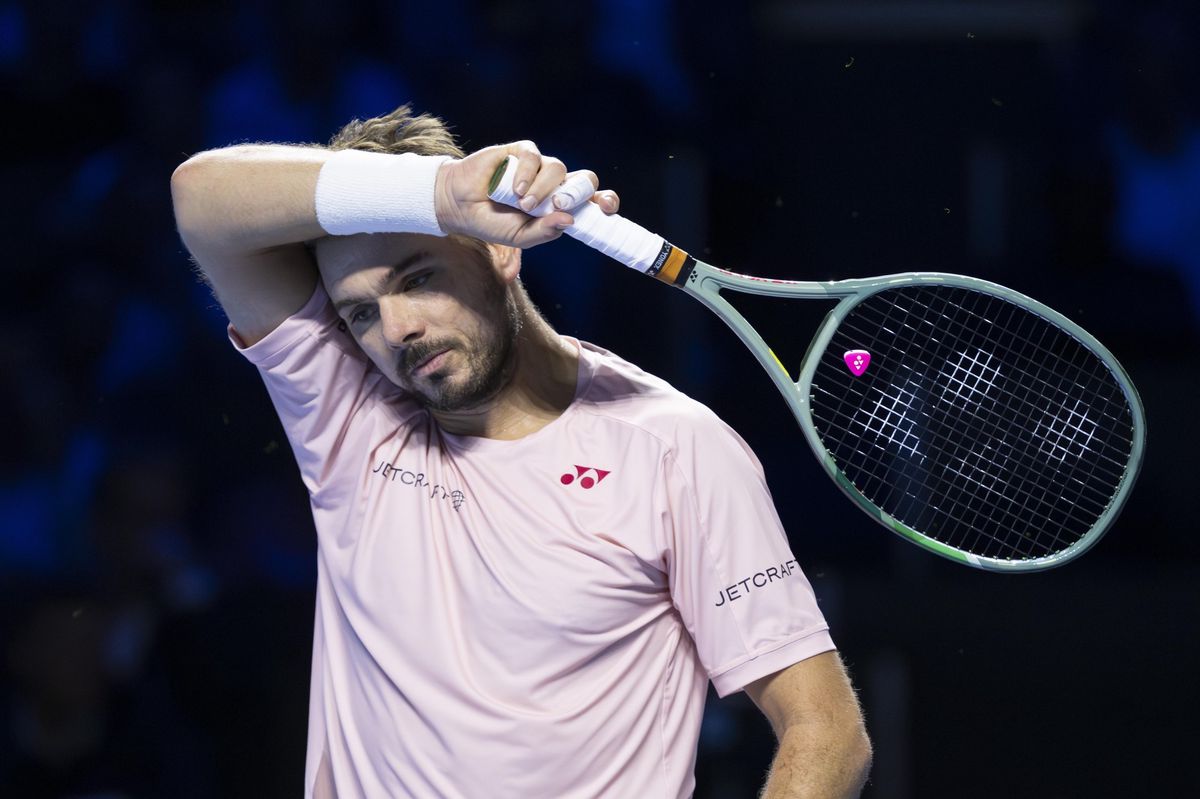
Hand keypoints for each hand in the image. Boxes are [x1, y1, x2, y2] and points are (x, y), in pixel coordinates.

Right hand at [433, 141, 619, 247]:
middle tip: (559, 205)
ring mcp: (538, 167)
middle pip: (583, 179)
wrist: (460, 206)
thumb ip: (544, 231)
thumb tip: (570, 220)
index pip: (592, 200)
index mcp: (560, 205)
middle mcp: (554, 185)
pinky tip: (515, 189)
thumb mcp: (519, 236)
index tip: (608, 208)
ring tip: (523, 204)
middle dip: (577, 192)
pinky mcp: (519, 152)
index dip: (605, 201)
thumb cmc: (492, 223)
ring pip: (557, 168)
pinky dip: (527, 174)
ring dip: (543, 188)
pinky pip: (533, 156)